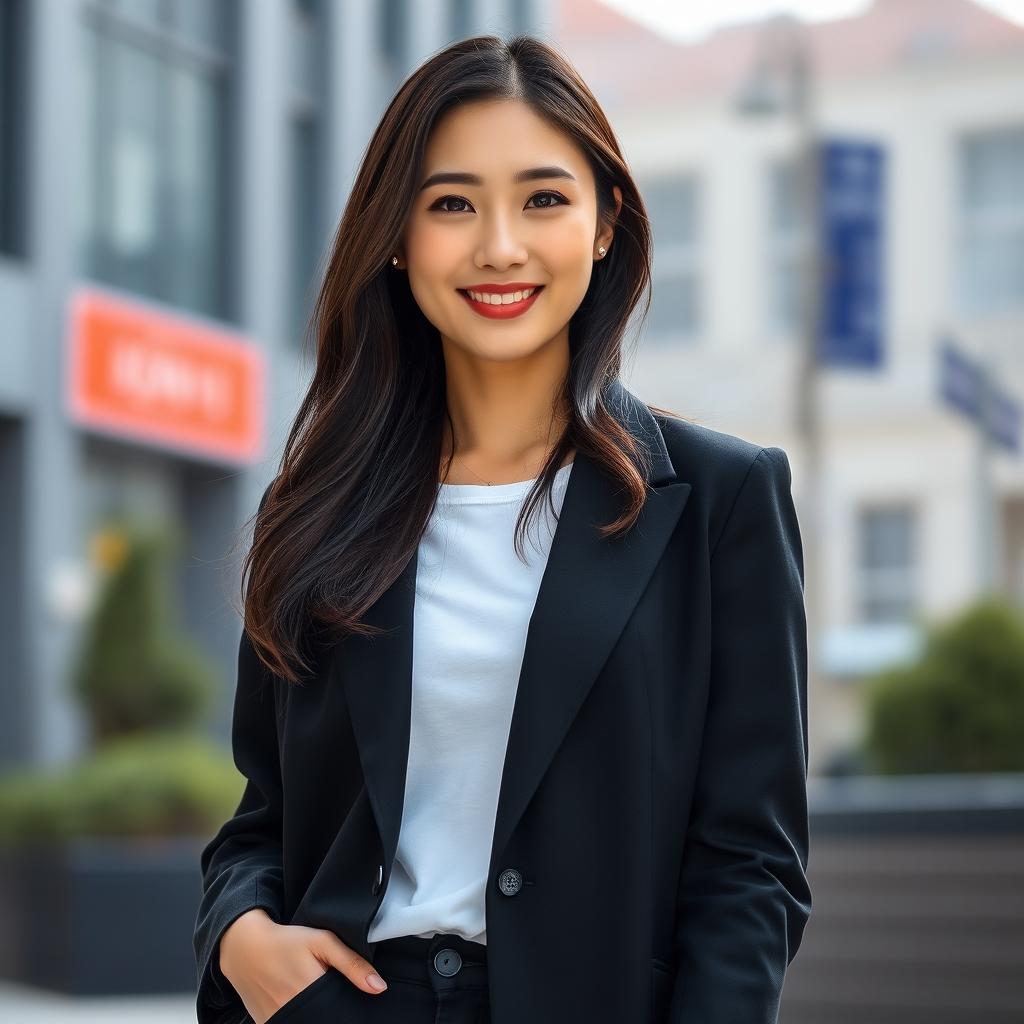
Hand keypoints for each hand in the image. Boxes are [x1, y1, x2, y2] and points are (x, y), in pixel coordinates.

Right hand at [219, 908, 388, 1023]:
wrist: (245, 948)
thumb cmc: (287, 941)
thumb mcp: (322, 942)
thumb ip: (352, 964)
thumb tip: (379, 987)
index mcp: (311, 992)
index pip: (341, 1013)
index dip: (350, 1010)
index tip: (352, 1000)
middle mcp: (294, 1012)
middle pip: (326, 1019)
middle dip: (335, 1011)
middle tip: (331, 993)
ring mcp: (279, 1020)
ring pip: (309, 1022)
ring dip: (318, 1014)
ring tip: (317, 996)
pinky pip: (290, 1023)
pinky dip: (300, 1016)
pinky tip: (303, 1003)